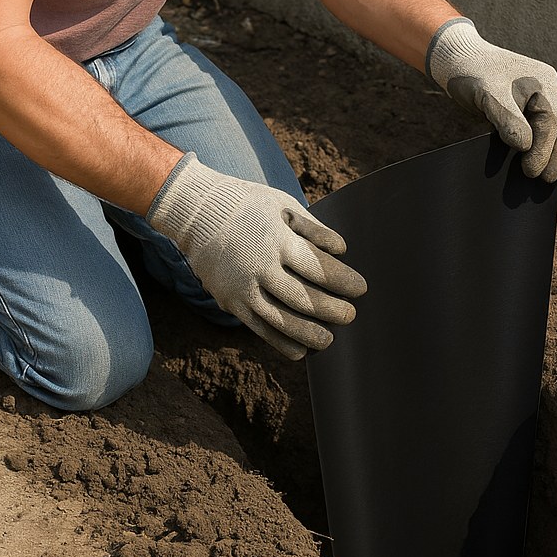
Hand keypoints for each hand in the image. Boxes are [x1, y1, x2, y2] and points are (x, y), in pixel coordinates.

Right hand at [147, 153, 366, 358]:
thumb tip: (341, 250)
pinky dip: (281, 342)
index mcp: (278, 240)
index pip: (318, 268)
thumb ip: (314, 228)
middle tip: (350, 316)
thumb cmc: (249, 205)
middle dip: (331, 311)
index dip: (343, 281)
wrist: (196, 212)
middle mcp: (259, 266)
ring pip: (281, 320)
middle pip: (303, 298)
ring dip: (309, 334)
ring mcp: (242, 287)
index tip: (360, 289)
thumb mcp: (283, 205)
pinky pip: (259, 328)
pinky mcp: (230, 301)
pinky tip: (300, 351)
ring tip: (328, 340)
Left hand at [426, 18, 556, 181]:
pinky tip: (556, 165)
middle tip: (546, 180)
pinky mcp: (540, 106)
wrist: (462, 62)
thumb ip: (507, 119)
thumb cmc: (472, 76)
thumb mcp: (487, 96)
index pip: (553, 119)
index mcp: (542, 80)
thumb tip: (525, 147)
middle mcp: (551, 86)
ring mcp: (549, 95)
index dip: (545, 149)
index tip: (531, 171)